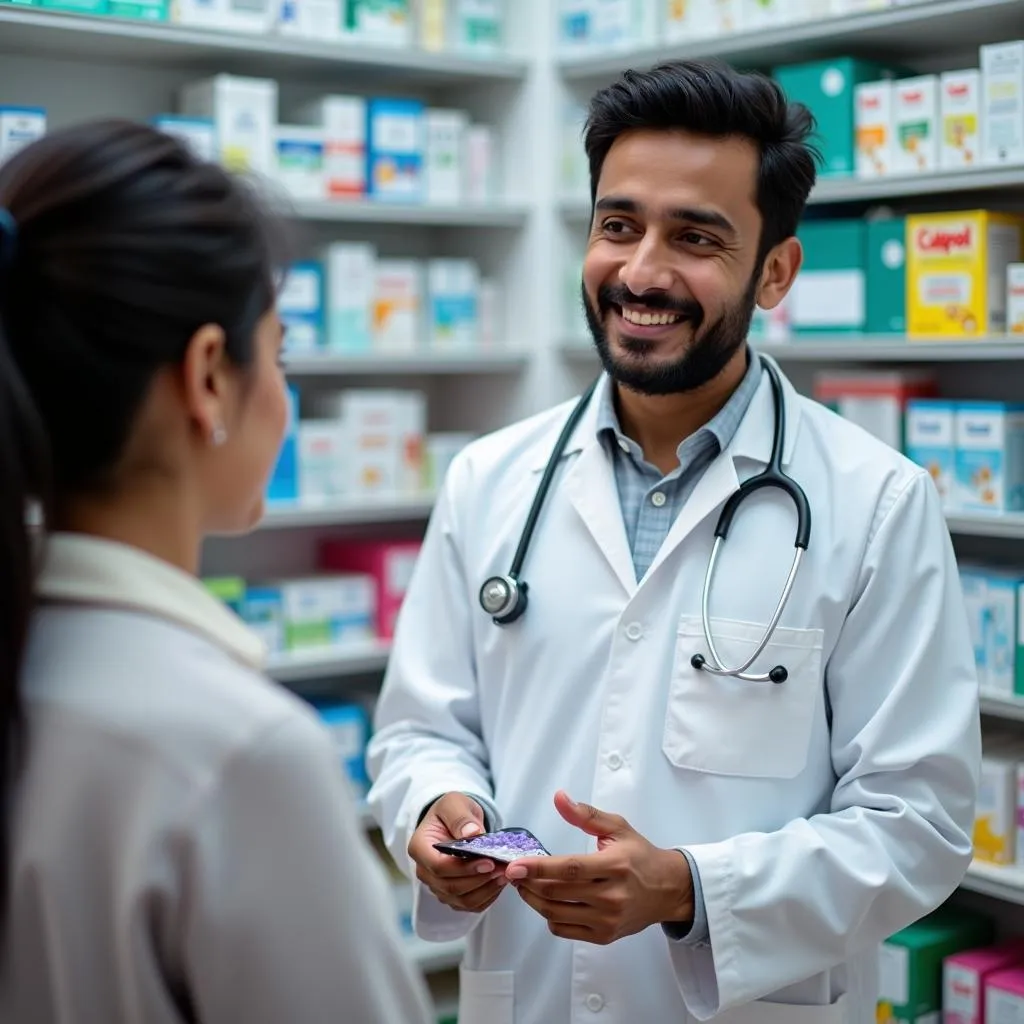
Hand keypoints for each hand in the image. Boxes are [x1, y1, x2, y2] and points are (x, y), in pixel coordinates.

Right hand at [407, 793, 507, 913]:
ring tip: (504, 875)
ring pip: (461, 900)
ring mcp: (437, 886)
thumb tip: (472, 833)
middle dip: (479, 879)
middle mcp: (424, 871)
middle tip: (503, 869)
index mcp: (419, 848)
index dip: (464, 868)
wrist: (454, 821)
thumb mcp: (454, 803)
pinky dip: (486, 897)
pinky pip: (469, 905)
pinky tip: (499, 883)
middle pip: (450, 886)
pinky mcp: (451, 894)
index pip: (438, 867)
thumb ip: (461, 817)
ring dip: (485, 890)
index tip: (488, 861)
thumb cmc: (452, 811)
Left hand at [506, 791, 692, 944]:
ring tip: (525, 885)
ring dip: (533, 900)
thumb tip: (559, 798)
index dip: (539, 868)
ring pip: (556, 913)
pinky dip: (549, 916)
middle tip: (515, 872)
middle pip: (557, 893)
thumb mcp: (617, 827)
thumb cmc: (640, 856)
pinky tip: (548, 901)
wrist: (667, 889)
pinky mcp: (604, 936)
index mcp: (615, 865)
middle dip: (528, 882)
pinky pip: (564, 929)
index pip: (570, 869)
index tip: (515, 865)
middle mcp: (612, 896)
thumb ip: (585, 814)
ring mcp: (607, 920)